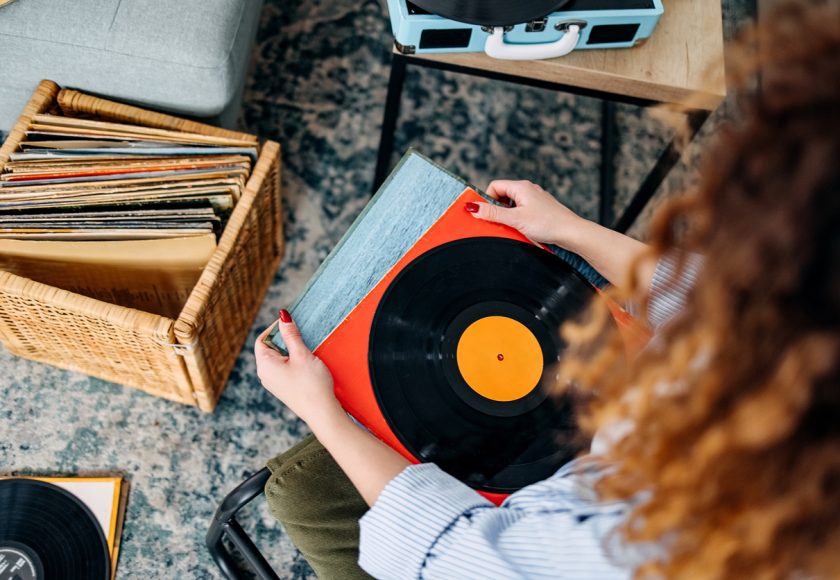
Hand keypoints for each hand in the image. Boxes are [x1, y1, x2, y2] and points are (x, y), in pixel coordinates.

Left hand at [254, 310, 342, 425]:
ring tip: (305, 348)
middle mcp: (265, 375)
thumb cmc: (311, 384)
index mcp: (264, 365)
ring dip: (290, 350)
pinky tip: (306, 363)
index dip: (275, 328)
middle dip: (284, 338)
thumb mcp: (302, 355)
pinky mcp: (284, 389)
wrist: (321, 412)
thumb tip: (283, 316)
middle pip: (269, 348)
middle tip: (300, 333)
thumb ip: (291, 335)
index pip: (262, 339)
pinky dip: (292, 361)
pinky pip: (283, 369)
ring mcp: (274, 383)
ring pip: (277, 359)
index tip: (291, 322)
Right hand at [466, 180, 588, 248]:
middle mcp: (529, 189)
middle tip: (498, 223)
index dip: (487, 199)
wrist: (572, 232)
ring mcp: (536, 199)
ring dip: (507, 215)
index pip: (495, 186)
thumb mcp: (515, 219)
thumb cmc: (546, 223)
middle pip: (503, 195)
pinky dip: (517, 219)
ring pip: (512, 204)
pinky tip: (522, 229)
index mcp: (521, 187)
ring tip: (512, 228)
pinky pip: (522, 210)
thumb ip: (493, 213)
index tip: (486, 214)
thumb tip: (473, 208)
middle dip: (496, 209)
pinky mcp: (541, 209)